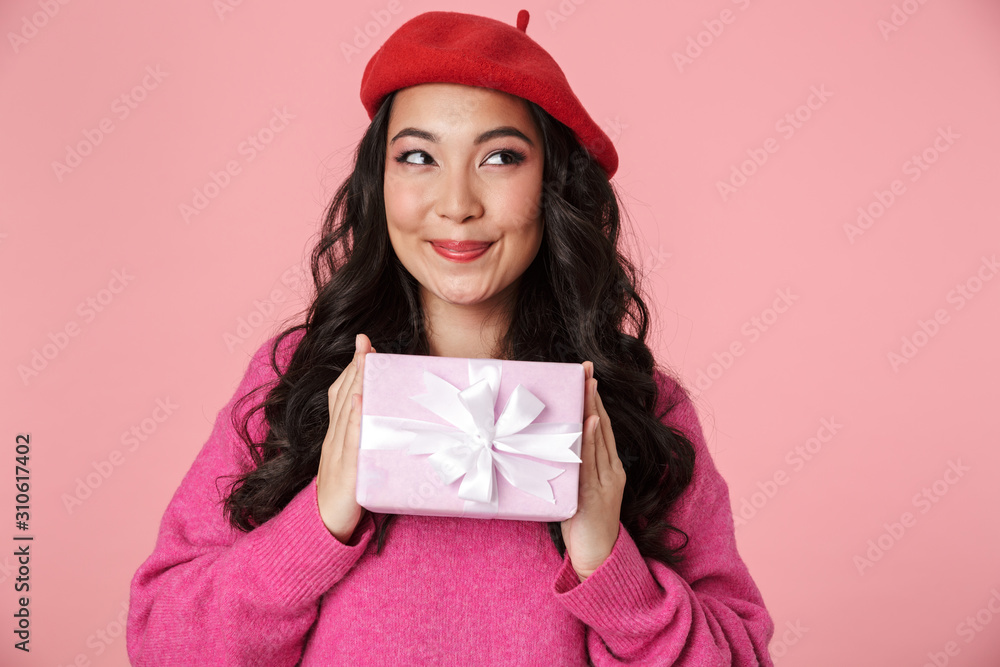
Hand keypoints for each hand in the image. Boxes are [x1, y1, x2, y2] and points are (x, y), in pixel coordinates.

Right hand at [316, 333, 374, 543]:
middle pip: (344, 394)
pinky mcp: (347, 470)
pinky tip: (360, 401)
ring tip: (366, 358)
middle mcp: (335, 437)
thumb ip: (368, 440)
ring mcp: (338, 452)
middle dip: (356, 366)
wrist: (326, 525)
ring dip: (356, 383)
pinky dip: (354, 418)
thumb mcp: (357, 460)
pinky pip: (350, 440)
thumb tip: (387, 421)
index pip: (342, 393)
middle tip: (367, 341)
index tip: (364, 344)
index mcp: (338, 434)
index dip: (352, 368)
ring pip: (347, 410)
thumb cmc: (347, 493)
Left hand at [560, 361, 626, 580]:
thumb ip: (571, 469)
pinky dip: (591, 440)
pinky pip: (592, 462)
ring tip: (587, 385)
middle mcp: (610, 470)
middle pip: (601, 425)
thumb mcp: (576, 490)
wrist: (596, 556)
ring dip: (592, 410)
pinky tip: (589, 421)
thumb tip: (549, 446)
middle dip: (593, 396)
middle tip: (586, 369)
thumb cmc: (582, 524)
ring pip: (598, 439)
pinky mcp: (596, 493)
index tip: (587, 377)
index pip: (600, 426)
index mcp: (608, 468)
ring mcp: (605, 481)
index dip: (594, 400)